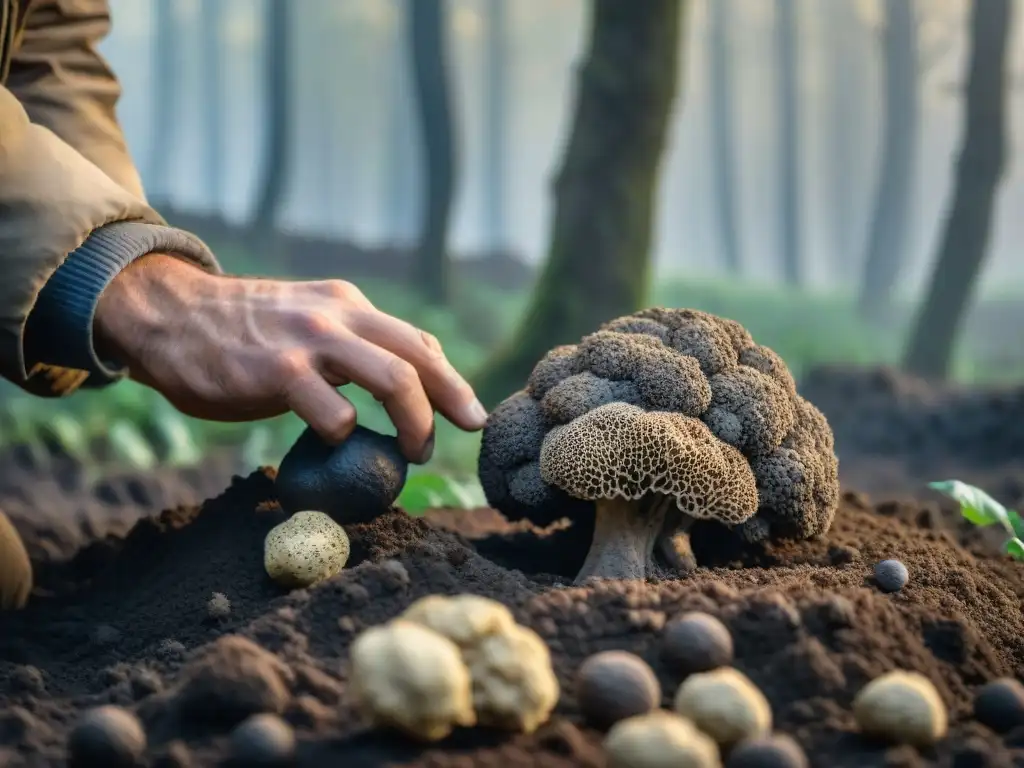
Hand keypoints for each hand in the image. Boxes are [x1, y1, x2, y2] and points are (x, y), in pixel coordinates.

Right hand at [93, 254, 487, 462]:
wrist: (170, 314)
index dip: (450, 381)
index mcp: (347, 305)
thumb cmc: (240, 331)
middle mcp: (338, 316)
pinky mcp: (278, 372)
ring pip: (394, 379)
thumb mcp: (304, 320)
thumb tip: (393, 387)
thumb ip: (347, 345)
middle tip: (459, 435)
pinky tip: (335, 443)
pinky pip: (333, 412)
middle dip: (451, 400)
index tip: (469, 414)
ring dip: (415, 423)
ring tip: (413, 453)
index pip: (416, 342)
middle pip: (418, 358)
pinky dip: (346, 435)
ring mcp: (310, 342)